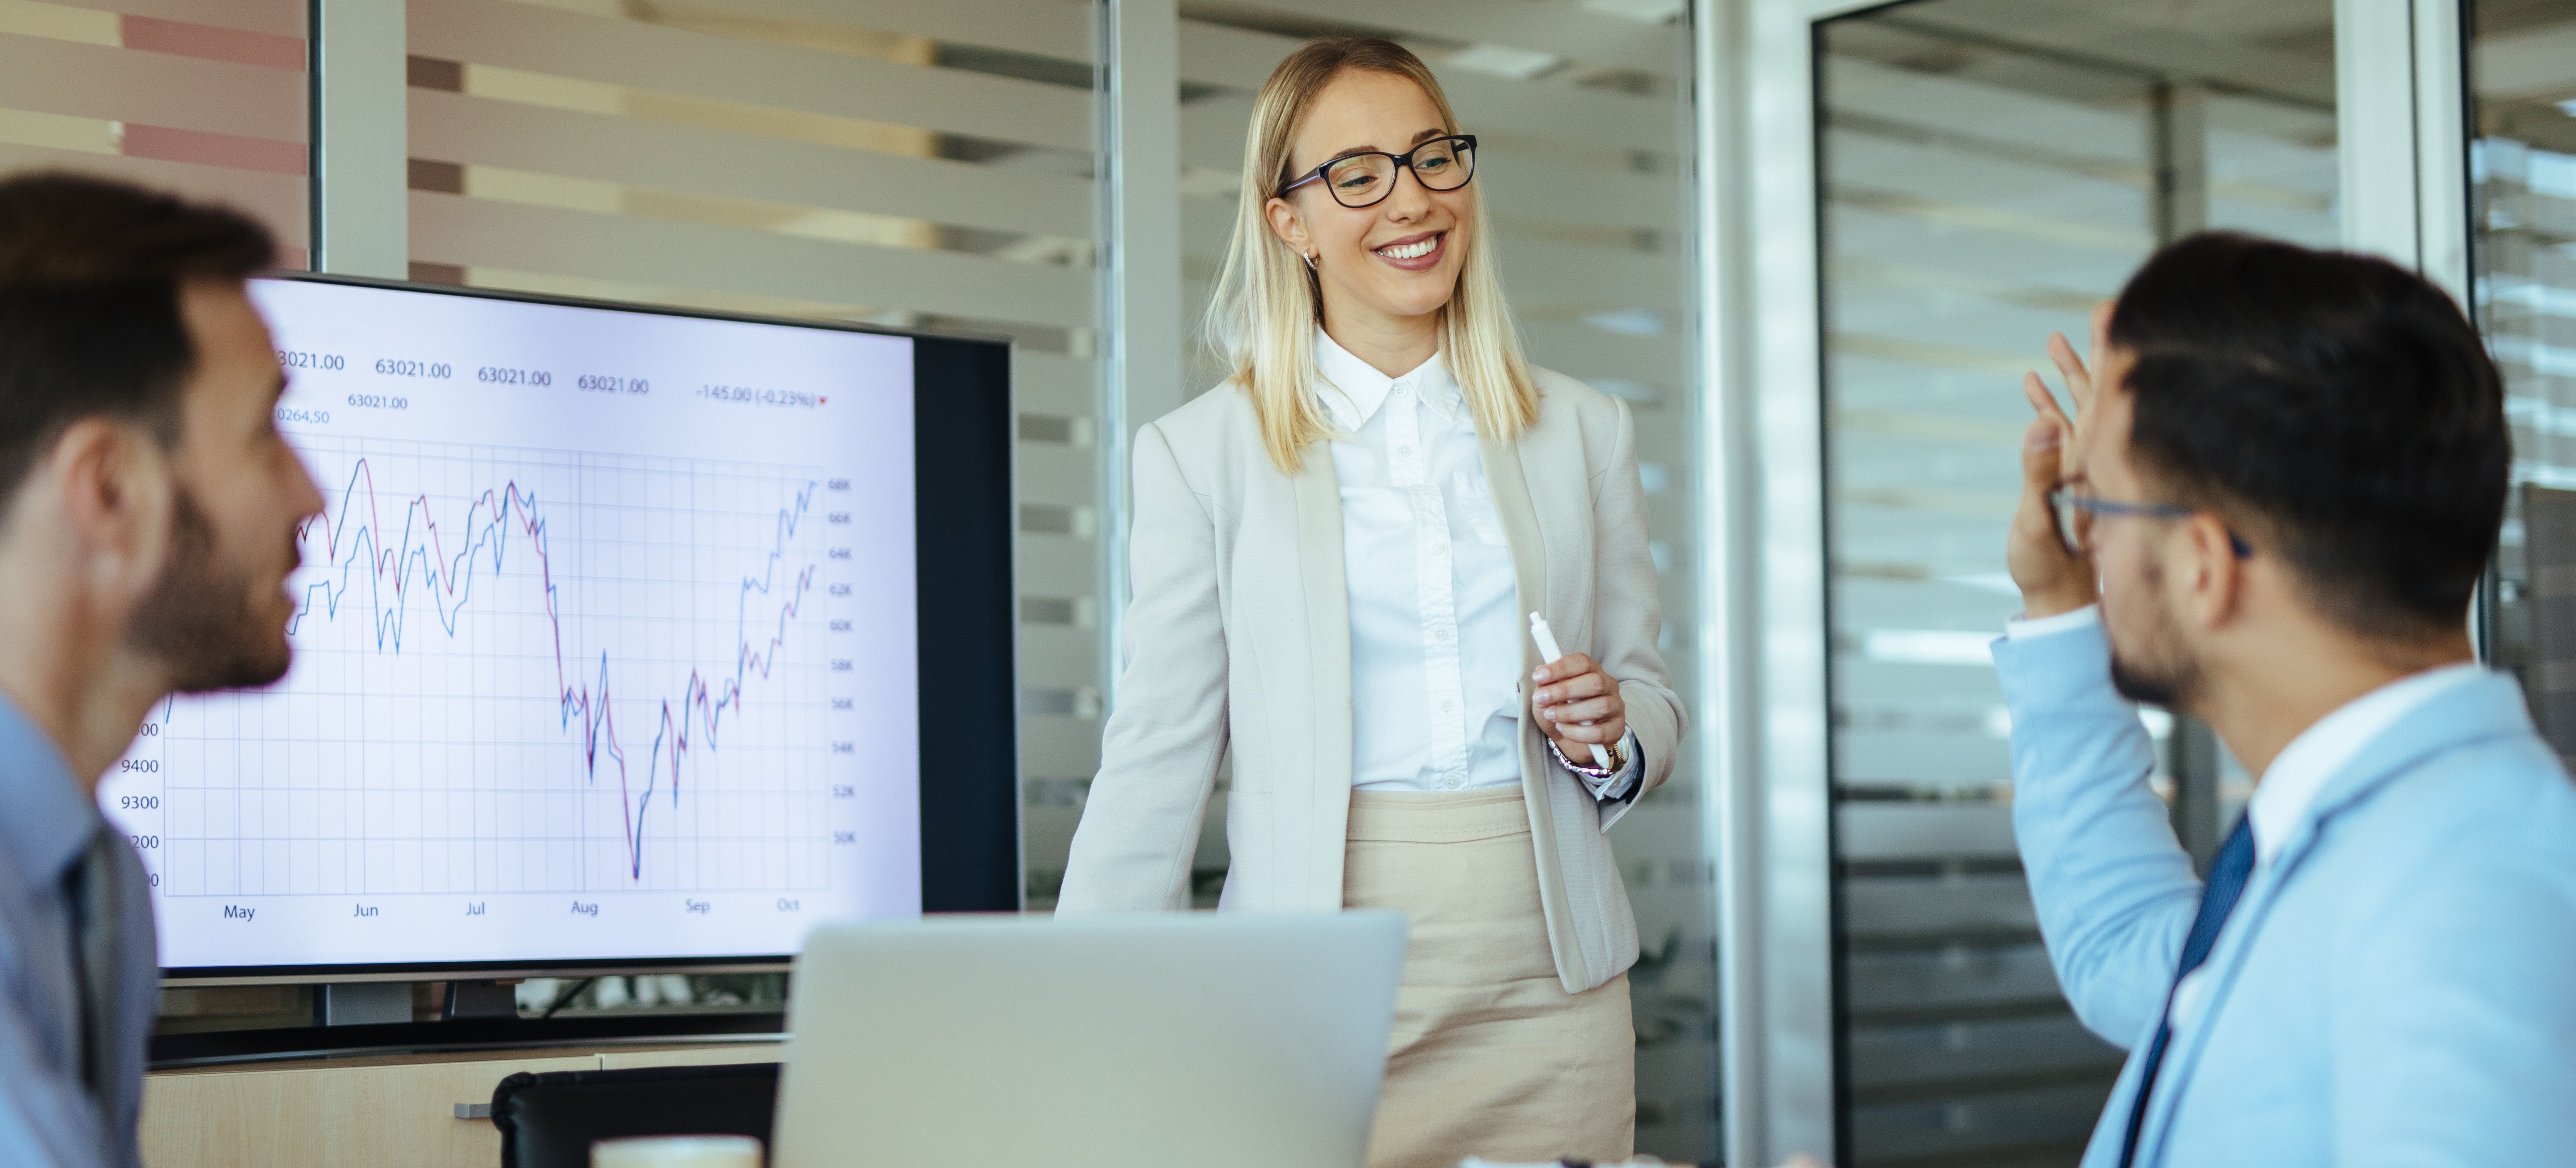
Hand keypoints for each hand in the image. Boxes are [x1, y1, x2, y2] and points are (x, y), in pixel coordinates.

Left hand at [1532, 653, 1625, 754]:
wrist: (1569, 741)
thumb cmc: (1560, 712)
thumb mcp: (1547, 697)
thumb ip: (1545, 685)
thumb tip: (1540, 674)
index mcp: (1592, 671)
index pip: (1583, 662)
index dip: (1561, 667)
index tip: (1539, 675)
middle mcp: (1608, 686)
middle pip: (1595, 682)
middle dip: (1565, 690)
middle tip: (1541, 698)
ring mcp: (1616, 707)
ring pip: (1601, 707)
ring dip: (1570, 712)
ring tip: (1551, 716)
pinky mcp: (1617, 729)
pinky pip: (1600, 732)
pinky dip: (1577, 732)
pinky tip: (1564, 729)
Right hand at [2008, 305, 2107, 617]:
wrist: (2056, 605)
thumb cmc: (2047, 573)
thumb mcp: (2037, 524)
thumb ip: (2039, 476)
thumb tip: (2043, 424)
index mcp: (2097, 465)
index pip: (2109, 399)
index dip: (2112, 356)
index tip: (2117, 316)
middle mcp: (2098, 463)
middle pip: (2103, 396)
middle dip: (2100, 352)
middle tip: (2101, 309)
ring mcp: (2085, 470)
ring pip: (2083, 412)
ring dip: (2070, 377)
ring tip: (2057, 339)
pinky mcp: (2069, 481)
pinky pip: (2061, 436)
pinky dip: (2049, 408)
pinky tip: (2037, 388)